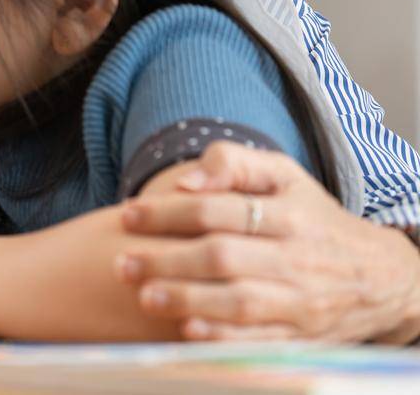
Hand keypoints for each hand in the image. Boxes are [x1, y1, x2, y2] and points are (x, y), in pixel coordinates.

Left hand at [114, 141, 419, 342]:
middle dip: (166, 261)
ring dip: (187, 300)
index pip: (217, 210)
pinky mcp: (302, 336)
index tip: (127, 215)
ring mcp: (300, 301)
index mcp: (288, 215)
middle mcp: (295, 259)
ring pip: (238, 301)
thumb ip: (233, 162)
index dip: (167, 212)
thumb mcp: (285, 175)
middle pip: (221, 257)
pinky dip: (222, 336)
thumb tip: (188, 180)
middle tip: (122, 263)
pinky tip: (187, 329)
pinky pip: (259, 340)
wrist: (380, 277)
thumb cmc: (313, 217)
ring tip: (145, 295)